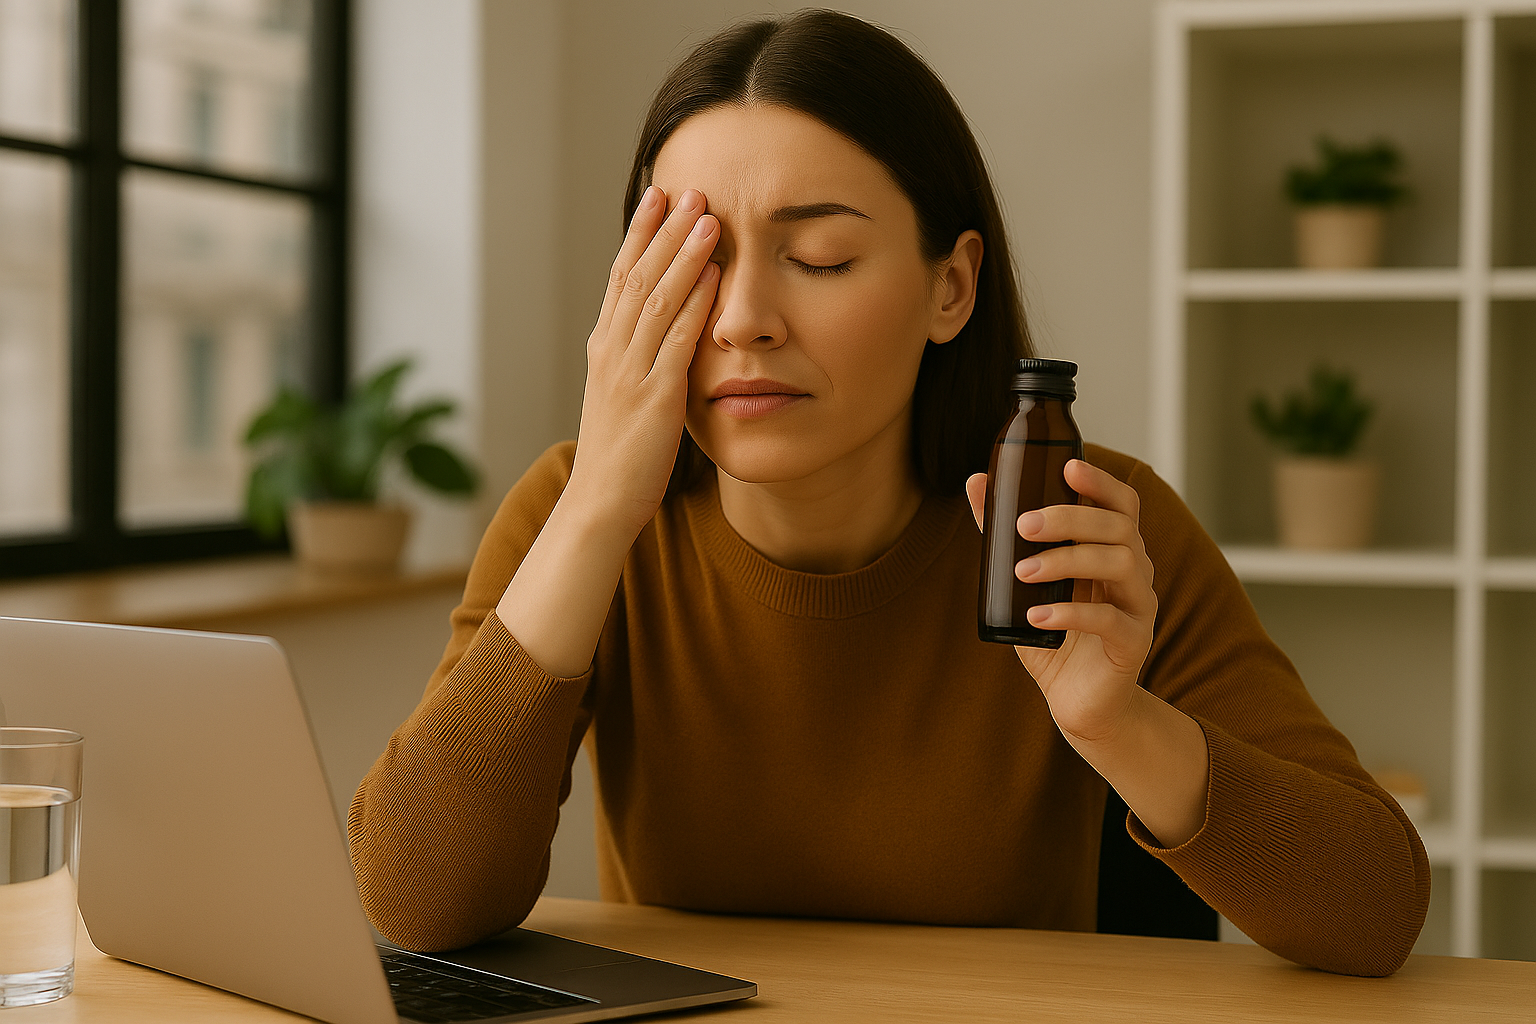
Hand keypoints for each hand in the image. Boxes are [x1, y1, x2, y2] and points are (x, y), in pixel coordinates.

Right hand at [567, 186, 720, 537]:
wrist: (599, 503)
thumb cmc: (618, 456)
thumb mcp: (623, 397)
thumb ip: (639, 360)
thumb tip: (662, 331)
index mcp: (604, 347)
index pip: (620, 276)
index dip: (639, 233)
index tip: (658, 196)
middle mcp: (612, 350)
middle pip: (637, 275)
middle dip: (664, 229)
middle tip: (689, 188)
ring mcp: (631, 371)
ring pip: (656, 299)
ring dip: (683, 254)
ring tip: (707, 216)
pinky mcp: (655, 397)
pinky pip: (676, 340)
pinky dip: (694, 304)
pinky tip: (712, 276)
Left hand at [966, 459, 1157, 744]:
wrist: (1078, 698)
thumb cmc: (1052, 632)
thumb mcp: (1023, 579)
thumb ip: (1003, 533)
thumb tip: (977, 482)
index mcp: (1114, 548)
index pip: (1121, 503)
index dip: (1100, 481)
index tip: (1068, 466)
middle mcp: (1136, 570)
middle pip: (1119, 527)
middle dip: (1070, 518)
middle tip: (1024, 524)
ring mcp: (1139, 605)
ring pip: (1120, 564)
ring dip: (1067, 561)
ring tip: (1023, 571)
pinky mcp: (1132, 642)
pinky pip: (1109, 619)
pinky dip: (1070, 613)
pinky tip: (1036, 616)